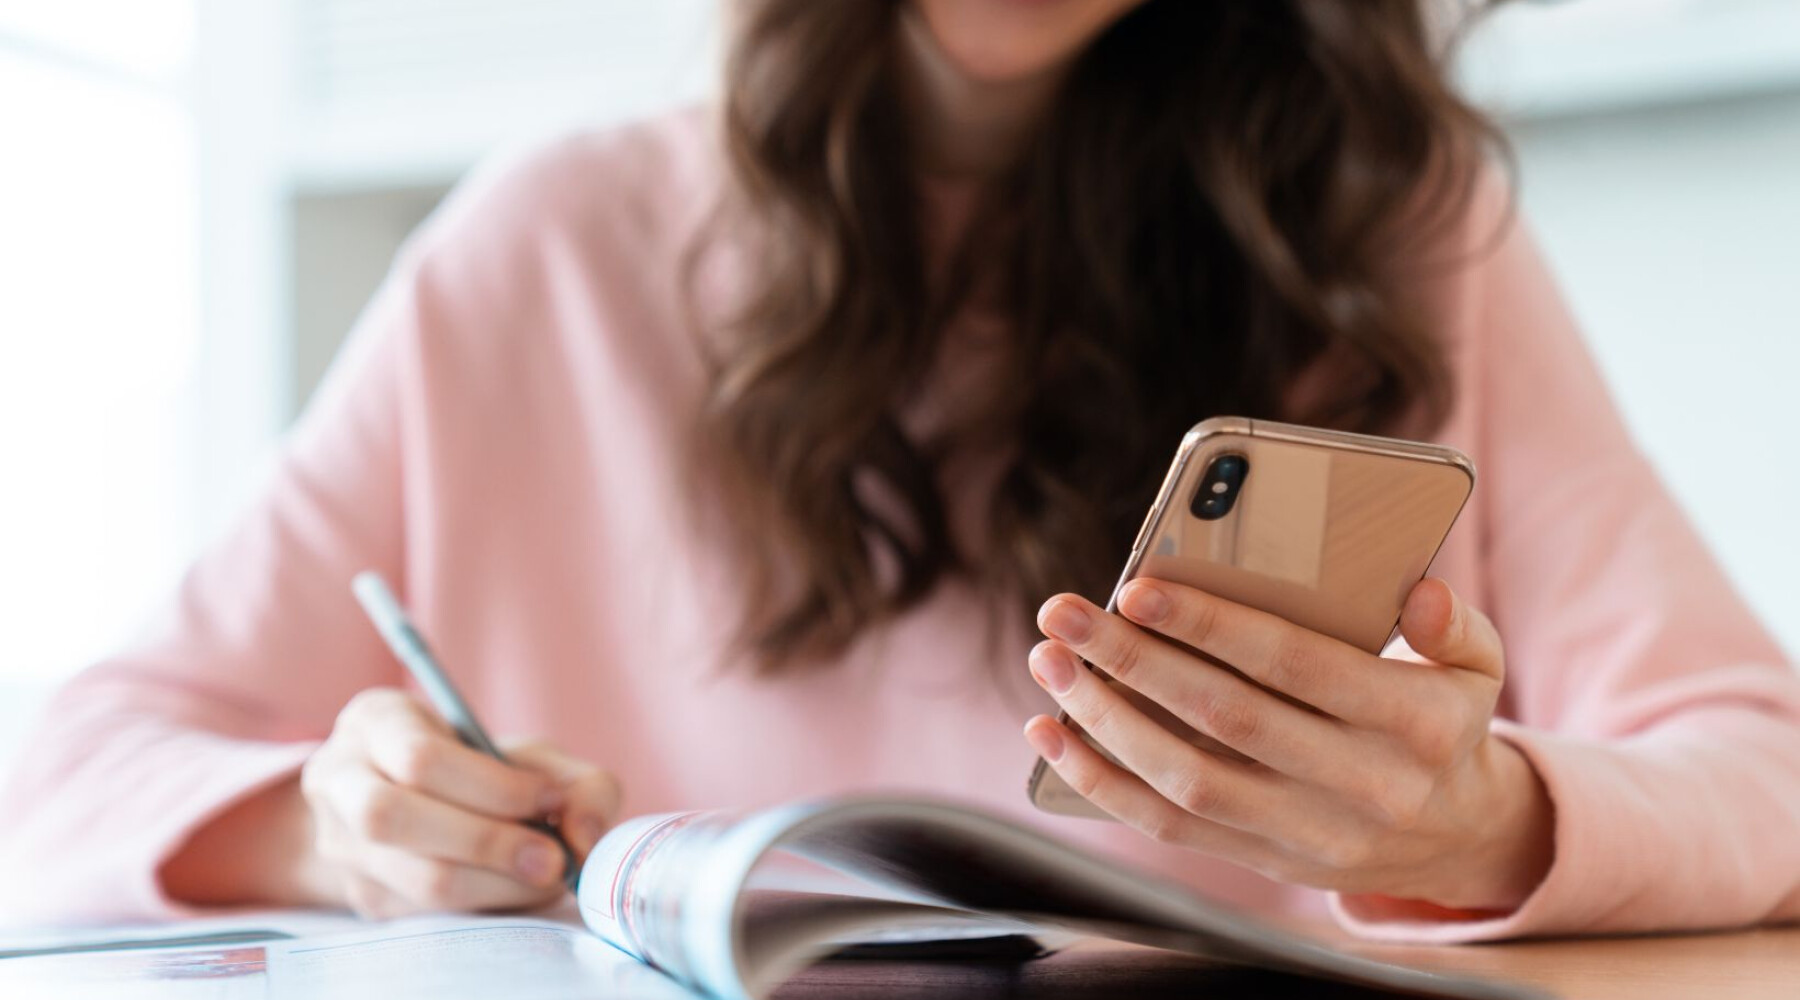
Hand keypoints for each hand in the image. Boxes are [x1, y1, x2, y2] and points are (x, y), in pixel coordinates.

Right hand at [298, 688, 619, 916]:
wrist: (424, 809)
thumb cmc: (484, 772)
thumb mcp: (532, 757)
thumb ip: (578, 783)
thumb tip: (584, 837)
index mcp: (375, 721)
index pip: (420, 758)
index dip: (492, 786)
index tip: (549, 799)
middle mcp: (339, 779)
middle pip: (394, 818)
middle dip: (487, 842)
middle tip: (552, 859)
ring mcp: (340, 843)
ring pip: (410, 876)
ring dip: (493, 883)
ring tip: (543, 876)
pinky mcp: (362, 896)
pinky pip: (423, 913)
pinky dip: (482, 905)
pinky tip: (514, 889)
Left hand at [1022, 577, 1552, 910]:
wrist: (1455, 839)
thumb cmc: (1443, 722)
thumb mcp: (1475, 668)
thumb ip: (1453, 624)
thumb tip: (1419, 591)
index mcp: (1415, 724)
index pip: (1297, 666)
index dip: (1213, 627)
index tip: (1137, 588)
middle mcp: (1362, 787)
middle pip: (1227, 718)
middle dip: (1133, 661)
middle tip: (1063, 614)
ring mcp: (1309, 834)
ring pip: (1188, 781)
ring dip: (1105, 721)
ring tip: (1050, 664)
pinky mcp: (1265, 861)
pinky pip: (1169, 828)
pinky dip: (1101, 782)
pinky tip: (1053, 733)